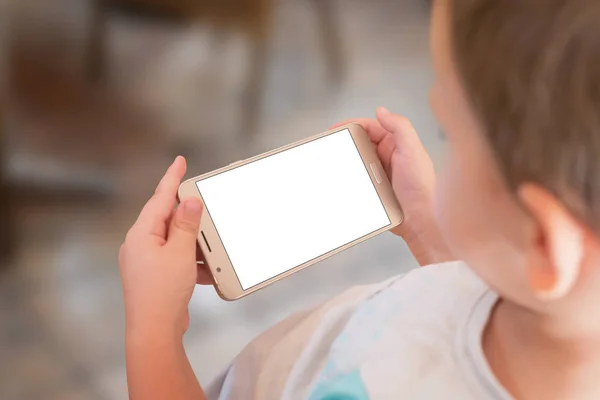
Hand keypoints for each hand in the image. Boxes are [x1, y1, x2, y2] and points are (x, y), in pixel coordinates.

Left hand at [119, 156, 209, 337]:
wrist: (154, 330)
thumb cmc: (162, 292)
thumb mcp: (179, 252)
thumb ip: (185, 225)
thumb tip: (190, 202)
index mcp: (141, 234)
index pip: (160, 199)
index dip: (171, 179)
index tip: (179, 161)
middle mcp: (140, 245)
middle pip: (166, 219)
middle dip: (188, 216)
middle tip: (203, 204)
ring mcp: (146, 261)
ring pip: (173, 241)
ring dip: (193, 243)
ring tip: (209, 247)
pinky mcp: (154, 276)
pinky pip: (175, 259)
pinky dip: (190, 261)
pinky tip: (205, 270)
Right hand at [332, 107, 452, 264]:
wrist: (420, 221)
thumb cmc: (422, 187)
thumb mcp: (412, 151)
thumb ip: (400, 127)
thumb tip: (381, 111)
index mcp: (397, 144)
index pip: (370, 127)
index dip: (352, 125)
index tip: (336, 128)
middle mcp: (387, 156)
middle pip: (360, 143)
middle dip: (345, 142)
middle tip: (329, 145)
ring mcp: (379, 173)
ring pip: (356, 161)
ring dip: (344, 161)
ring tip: (331, 163)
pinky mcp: (374, 189)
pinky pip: (356, 179)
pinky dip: (347, 177)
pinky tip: (339, 180)